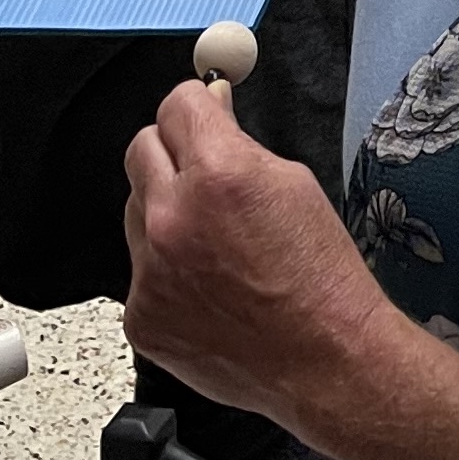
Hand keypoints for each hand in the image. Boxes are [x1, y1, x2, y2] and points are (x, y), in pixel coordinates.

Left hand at [125, 81, 387, 428]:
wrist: (322, 356)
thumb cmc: (319, 276)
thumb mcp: (292, 183)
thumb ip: (239, 145)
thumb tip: (212, 113)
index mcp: (219, 175)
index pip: (176, 105)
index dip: (195, 103)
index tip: (202, 110)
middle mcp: (173, 220)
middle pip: (140, 149)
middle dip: (172, 149)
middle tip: (202, 166)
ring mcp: (150, 273)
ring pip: (135, 211)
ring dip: (164, 211)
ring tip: (213, 241)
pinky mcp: (141, 317)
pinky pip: (139, 269)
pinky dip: (165, 269)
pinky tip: (206, 284)